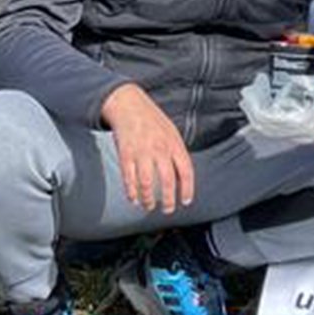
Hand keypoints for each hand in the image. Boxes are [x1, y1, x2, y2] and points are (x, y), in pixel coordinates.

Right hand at [101, 83, 195, 211]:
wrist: (129, 104)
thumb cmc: (152, 120)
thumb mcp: (172, 132)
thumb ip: (177, 152)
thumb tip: (183, 176)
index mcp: (174, 143)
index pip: (186, 170)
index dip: (187, 188)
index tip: (186, 201)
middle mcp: (159, 149)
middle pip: (167, 180)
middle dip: (169, 199)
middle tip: (168, 209)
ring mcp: (142, 152)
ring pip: (146, 183)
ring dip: (148, 199)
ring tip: (149, 205)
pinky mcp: (125, 154)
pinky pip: (128, 178)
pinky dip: (131, 192)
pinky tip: (133, 198)